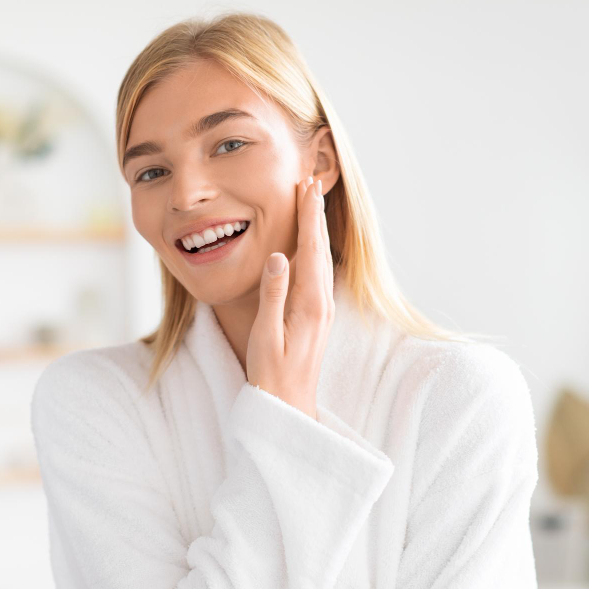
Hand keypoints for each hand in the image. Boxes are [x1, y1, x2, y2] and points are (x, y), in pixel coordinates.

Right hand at [246, 176, 334, 420]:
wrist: (289, 406)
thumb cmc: (272, 375)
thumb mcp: (266, 335)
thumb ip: (273, 295)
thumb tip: (278, 255)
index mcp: (309, 303)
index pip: (310, 249)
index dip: (308, 216)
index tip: (306, 188)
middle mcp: (321, 303)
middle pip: (320, 248)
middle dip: (315, 214)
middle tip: (310, 182)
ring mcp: (321, 309)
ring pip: (322, 259)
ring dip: (317, 229)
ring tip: (311, 204)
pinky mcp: (317, 315)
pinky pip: (319, 272)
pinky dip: (315, 249)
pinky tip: (310, 244)